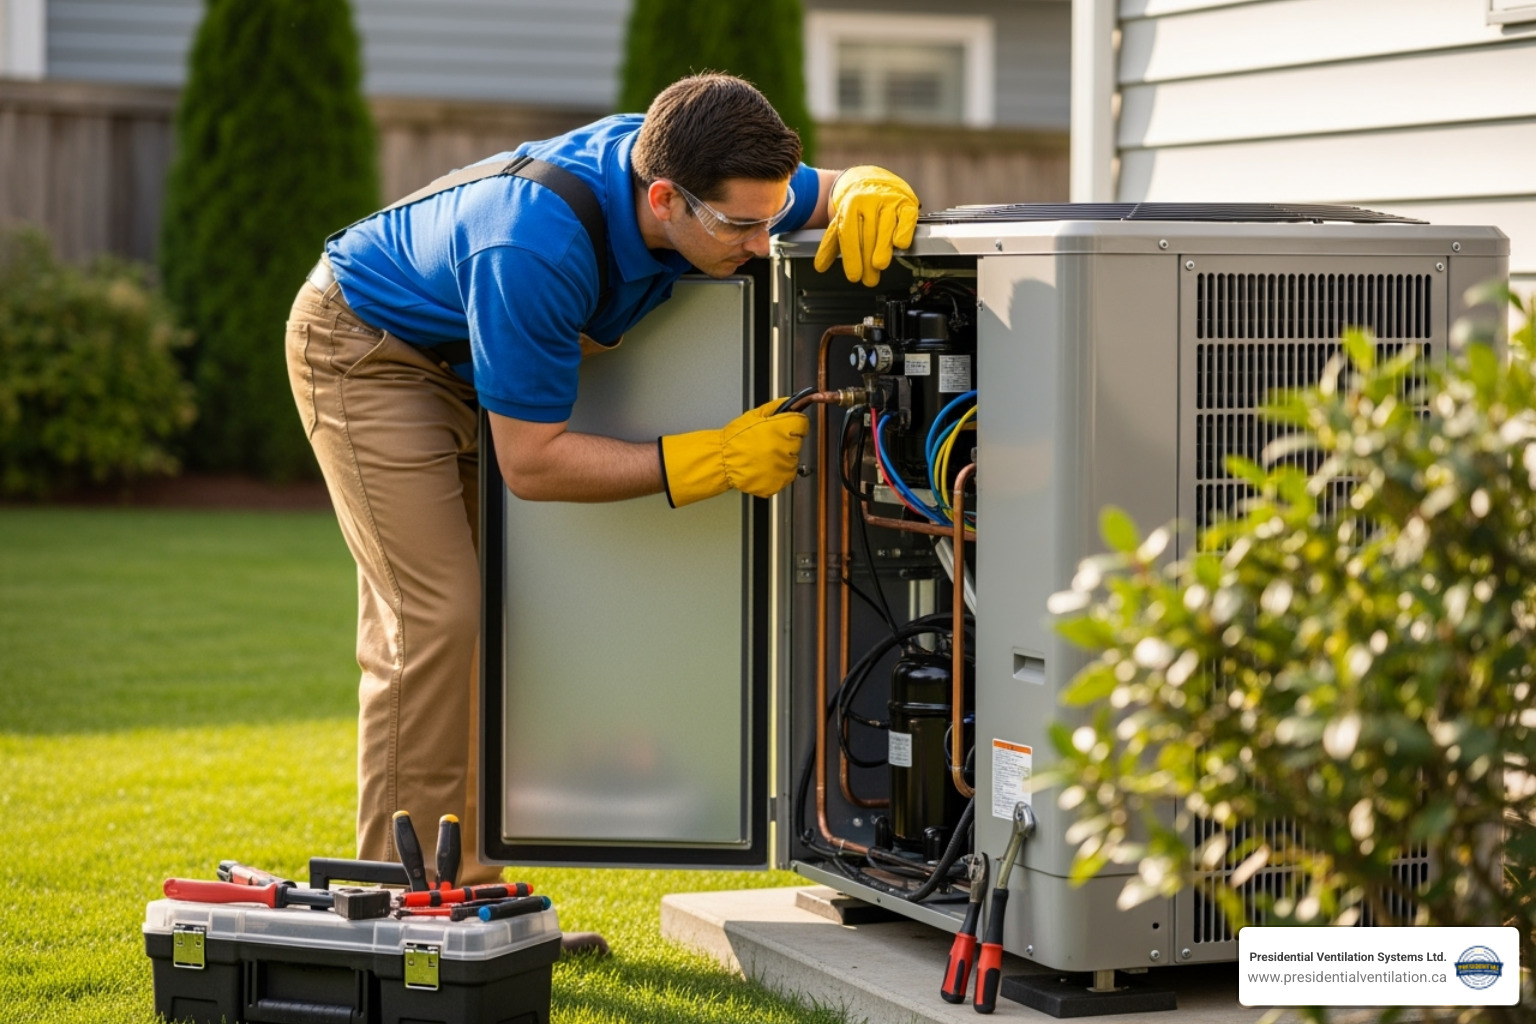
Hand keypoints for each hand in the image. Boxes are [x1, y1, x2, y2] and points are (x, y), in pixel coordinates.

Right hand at [658, 399, 808, 506]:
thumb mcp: (754, 415)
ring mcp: (784, 467)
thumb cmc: (735, 439)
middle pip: (797, 441)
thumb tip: (792, 402)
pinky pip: (787, 475)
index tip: (787, 426)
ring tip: (764, 455)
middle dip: (786, 440)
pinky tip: (765, 466)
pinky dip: (779, 472)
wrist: (723, 462)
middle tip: (768, 442)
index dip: (794, 423)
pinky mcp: (780, 482)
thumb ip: (776, 407)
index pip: (802, 423)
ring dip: (783, 457)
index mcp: (781, 429)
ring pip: (793, 459)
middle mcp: (785, 448)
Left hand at [813, 166, 918, 287]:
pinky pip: (907, 218)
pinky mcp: (907, 204)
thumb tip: (820, 266)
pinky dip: (904, 231)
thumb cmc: (859, 207)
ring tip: (879, 265)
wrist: (877, 181)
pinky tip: (900, 244)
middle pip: (868, 233)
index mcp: (851, 204)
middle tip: (868, 279)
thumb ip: (831, 244)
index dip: (851, 255)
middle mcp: (870, 201)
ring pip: (886, 226)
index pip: (849, 232)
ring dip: (883, 247)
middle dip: (867, 259)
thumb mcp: (843, 221)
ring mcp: (889, 202)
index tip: (854, 276)